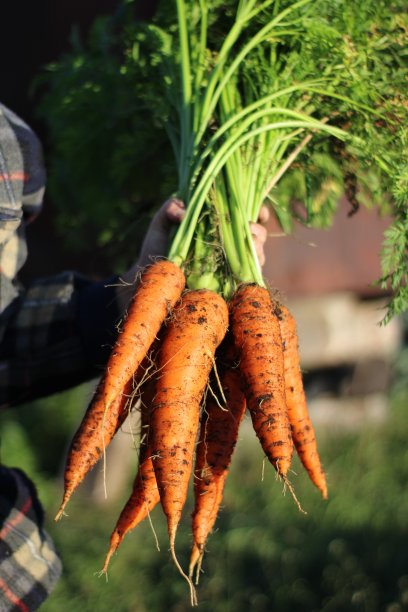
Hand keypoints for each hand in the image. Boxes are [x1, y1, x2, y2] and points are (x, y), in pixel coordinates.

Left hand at [117, 199, 269, 311]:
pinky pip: (251, 275)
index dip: (258, 211)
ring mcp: (231, 264)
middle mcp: (228, 244)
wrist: (153, 280)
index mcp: (218, 225)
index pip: (245, 214)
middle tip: (249, 228)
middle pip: (257, 234)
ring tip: (250, 243)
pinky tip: (246, 262)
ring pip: (258, 253)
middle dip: (259, 230)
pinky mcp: (231, 284)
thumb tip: (184, 210)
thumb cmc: (156, 250)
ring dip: (258, 247)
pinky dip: (253, 267)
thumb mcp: (161, 224)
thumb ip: (170, 208)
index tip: (261, 212)